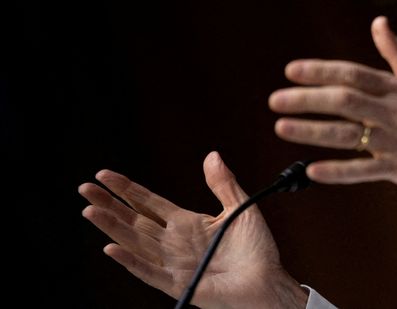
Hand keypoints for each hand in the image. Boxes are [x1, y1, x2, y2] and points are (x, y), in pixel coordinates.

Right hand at [78, 151, 307, 308]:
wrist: (269, 280)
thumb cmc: (257, 248)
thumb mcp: (240, 207)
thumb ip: (223, 183)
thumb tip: (211, 155)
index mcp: (187, 223)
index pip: (149, 203)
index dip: (127, 189)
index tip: (104, 175)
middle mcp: (174, 242)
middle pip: (134, 220)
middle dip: (110, 205)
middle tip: (85, 188)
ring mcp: (174, 264)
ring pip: (135, 243)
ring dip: (112, 227)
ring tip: (90, 210)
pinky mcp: (179, 284)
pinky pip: (149, 272)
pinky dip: (130, 261)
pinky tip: (111, 248)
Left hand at [269, 16, 396, 213]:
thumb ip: (396, 53)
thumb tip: (378, 22)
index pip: (354, 74)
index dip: (322, 71)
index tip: (291, 70)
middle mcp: (396, 111)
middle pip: (346, 100)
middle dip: (308, 98)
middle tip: (275, 99)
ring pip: (350, 134)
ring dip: (313, 130)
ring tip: (282, 127)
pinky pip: (365, 170)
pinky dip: (339, 171)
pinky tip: (313, 171)